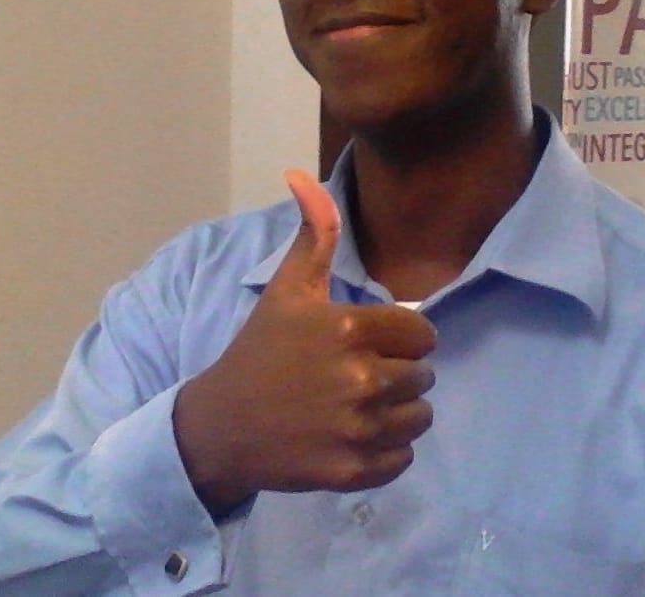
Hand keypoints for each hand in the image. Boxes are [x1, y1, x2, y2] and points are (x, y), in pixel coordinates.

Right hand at [172, 169, 437, 515]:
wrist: (220, 426)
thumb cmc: (260, 352)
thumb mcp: (287, 289)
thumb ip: (313, 234)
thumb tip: (303, 174)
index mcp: (349, 329)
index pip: (423, 335)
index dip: (401, 339)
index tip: (370, 344)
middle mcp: (359, 379)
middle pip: (424, 377)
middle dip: (398, 375)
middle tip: (358, 377)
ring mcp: (357, 429)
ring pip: (420, 418)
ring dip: (397, 414)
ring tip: (358, 407)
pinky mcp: (353, 470)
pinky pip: (404, 459)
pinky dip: (386, 452)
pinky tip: (353, 436)